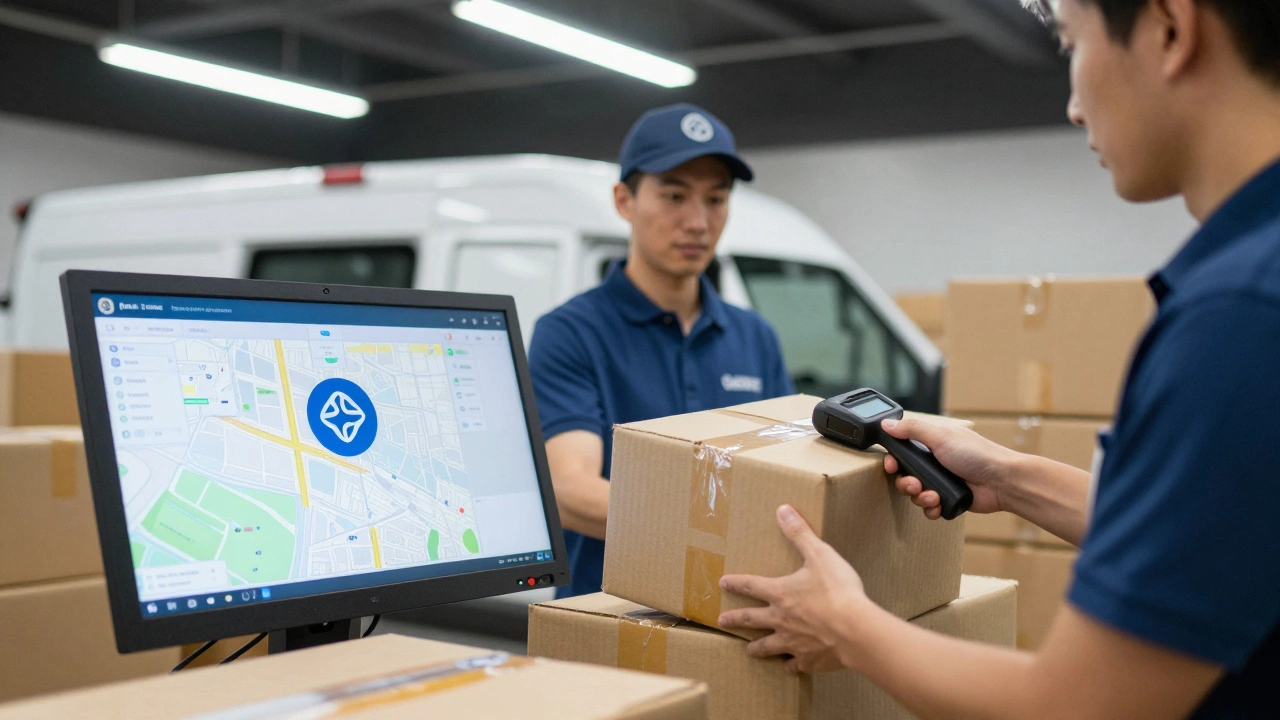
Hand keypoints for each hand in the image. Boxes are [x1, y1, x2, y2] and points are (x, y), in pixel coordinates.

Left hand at [718, 505, 874, 673]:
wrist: (856, 631)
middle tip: (721, 621)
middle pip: (751, 619)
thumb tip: (782, 510)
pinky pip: (795, 665)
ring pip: (768, 646)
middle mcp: (780, 620)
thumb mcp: (820, 555)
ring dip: (757, 648)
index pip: (751, 585)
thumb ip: (800, 534)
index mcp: (781, 593)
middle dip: (735, 619)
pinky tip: (790, 667)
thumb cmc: (838, 591)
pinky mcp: (809, 660)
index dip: (736, 582)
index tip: (722, 583)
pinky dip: (791, 666)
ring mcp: (793, 643)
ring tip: (749, 650)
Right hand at [881, 417, 1013, 519]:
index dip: (893, 461)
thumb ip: (912, 430)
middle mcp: (935, 463)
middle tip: (915, 484)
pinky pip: (930, 508)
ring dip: (920, 497)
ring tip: (932, 496)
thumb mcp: (941, 437)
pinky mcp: (949, 499)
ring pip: (916, 494)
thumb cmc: (977, 454)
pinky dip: (931, 509)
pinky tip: (939, 505)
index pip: (903, 452)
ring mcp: (942, 482)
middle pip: (906, 476)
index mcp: (932, 444)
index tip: (890, 466)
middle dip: (906, 483)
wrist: (1003, 481)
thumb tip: (887, 424)